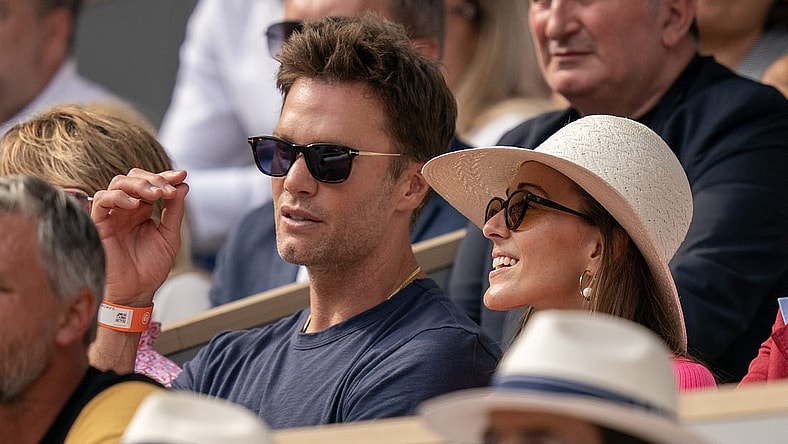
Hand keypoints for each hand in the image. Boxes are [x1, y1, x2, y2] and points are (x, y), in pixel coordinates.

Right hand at [91, 169, 188, 305]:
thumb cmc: (151, 268)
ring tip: (155, 195)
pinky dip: (118, 197)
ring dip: (138, 185)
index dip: (165, 177)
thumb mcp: (170, 237)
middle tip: (168, 190)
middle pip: (133, 178)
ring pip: (117, 184)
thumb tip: (183, 185)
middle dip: (153, 179)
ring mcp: (112, 215)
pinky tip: (136, 206)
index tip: (181, 176)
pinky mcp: (98, 224)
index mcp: (143, 211)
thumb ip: (174, 211)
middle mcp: (126, 210)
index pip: (150, 184)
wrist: (136, 293)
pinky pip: (101, 201)